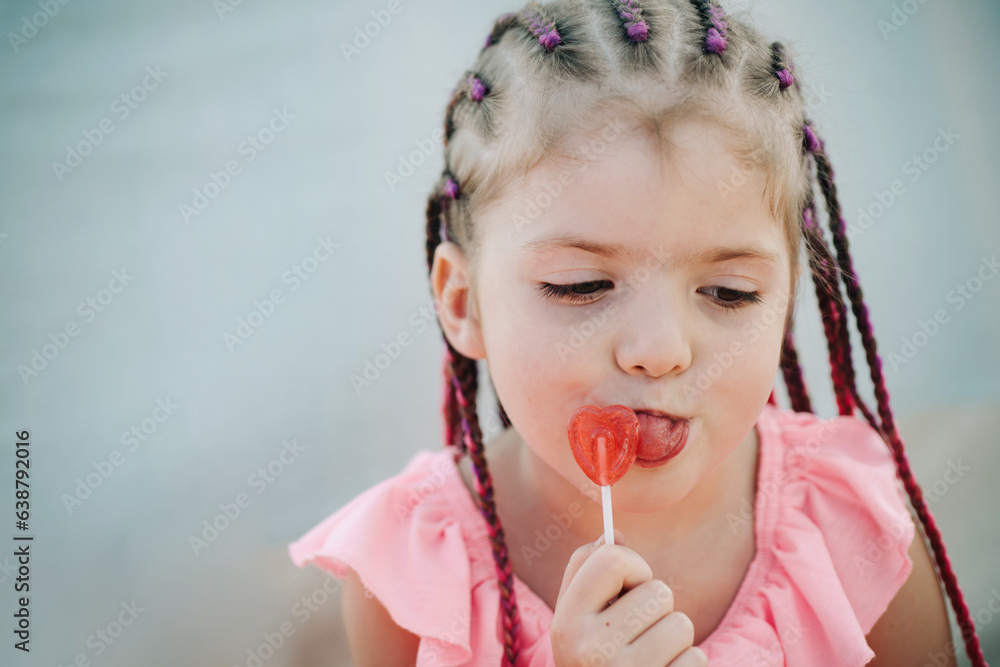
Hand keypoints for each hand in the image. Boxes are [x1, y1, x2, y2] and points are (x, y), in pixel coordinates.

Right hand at [550, 530, 706, 666]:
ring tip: (648, 658)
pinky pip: (696, 657)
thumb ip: (586, 573)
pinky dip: (685, 665)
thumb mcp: (574, 619)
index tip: (628, 587)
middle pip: (656, 591)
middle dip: (654, 608)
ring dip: (672, 639)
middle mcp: (592, 652)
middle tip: (635, 634)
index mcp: (566, 624)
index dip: (631, 566)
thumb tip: (614, 533)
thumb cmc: (592, 658)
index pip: (612, 558)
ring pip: (680, 624)